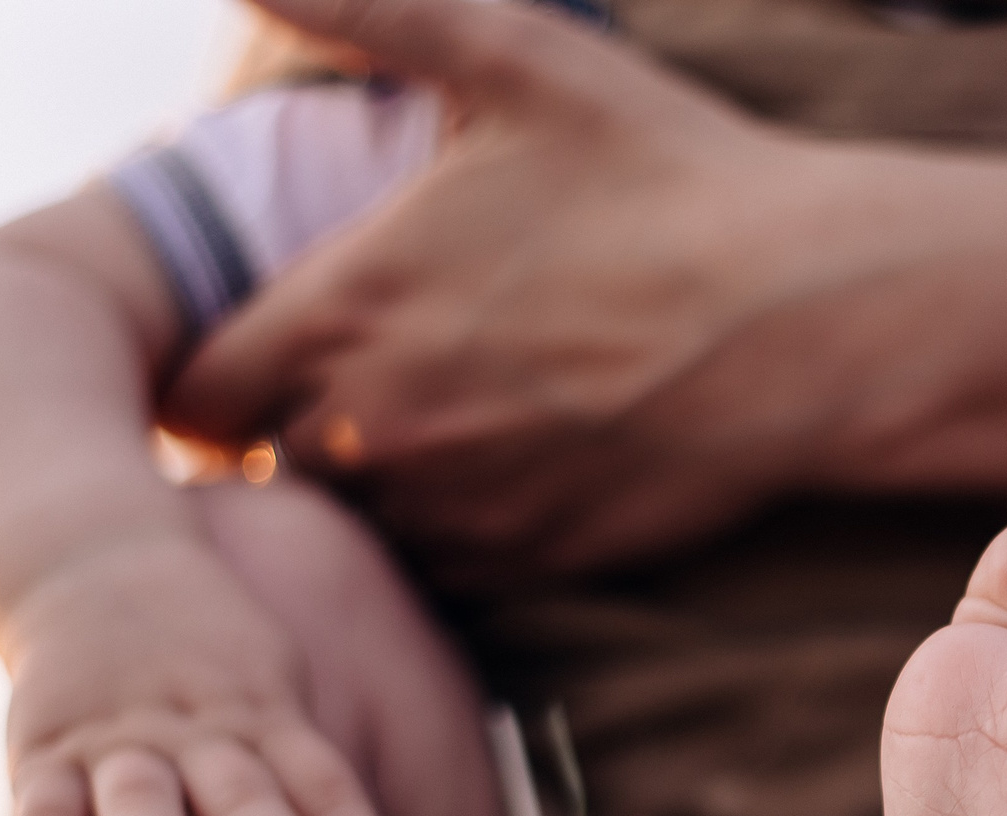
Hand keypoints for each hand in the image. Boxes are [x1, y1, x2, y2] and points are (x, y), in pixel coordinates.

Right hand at [2, 542, 409, 815]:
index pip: (327, 790)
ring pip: (144, 804)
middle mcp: (197, 731)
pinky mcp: (43, 751)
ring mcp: (118, 740)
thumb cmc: (208, 657)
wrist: (91, 557)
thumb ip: (297, 772)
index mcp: (266, 718)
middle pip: (246, 800)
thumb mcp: (270, 690)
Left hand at [164, 0, 1006, 582]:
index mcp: (347, 307)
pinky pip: (447, 569)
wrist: (813, 319)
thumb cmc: (669, 181)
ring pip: (360, 522)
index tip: (242, 352)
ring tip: (446, 419)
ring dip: (377, 483)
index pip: (192, 390)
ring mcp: (460, 507)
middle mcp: (380, 427)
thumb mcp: (516, 58)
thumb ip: (365, 8)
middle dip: (293, 425)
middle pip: (270, 463)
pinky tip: (516, 461)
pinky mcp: (535, 560)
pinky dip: (457, 529)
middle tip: (359, 376)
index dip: (203, 373)